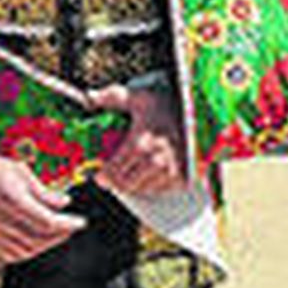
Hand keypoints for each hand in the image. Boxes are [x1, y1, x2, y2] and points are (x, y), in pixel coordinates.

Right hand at [0, 146, 84, 261]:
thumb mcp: (19, 171)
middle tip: (71, 226)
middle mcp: (4, 221)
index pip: (48, 222)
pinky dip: (29, 251)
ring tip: (56, 233)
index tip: (80, 222)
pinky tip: (37, 241)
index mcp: (13, 201)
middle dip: (61, 235)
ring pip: (28, 250)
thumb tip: (64, 202)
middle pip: (41, 238)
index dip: (68, 225)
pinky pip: (13, 254)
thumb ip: (43, 191)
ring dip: (47, 244)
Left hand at [89, 83, 187, 197]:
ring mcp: (171, 170)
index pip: (114, 171)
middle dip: (115, 182)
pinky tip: (147, 176)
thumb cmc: (165, 105)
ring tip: (129, 175)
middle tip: (110, 178)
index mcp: (141, 143)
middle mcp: (156, 160)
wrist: (198, 113)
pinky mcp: (183, 177)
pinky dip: (151, 186)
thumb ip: (112, 97)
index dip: (104, 177)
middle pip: (126, 184)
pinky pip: (160, 190)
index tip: (99, 176)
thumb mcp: (138, 97)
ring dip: (133, 184)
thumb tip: (89, 97)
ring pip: (142, 189)